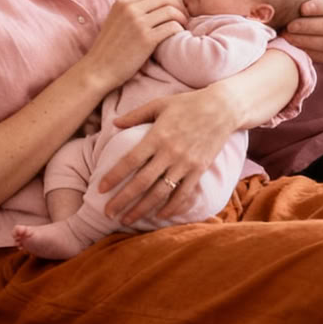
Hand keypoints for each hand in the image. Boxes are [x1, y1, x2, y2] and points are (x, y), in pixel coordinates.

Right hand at [82, 0, 186, 88]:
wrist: (98, 70)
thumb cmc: (109, 50)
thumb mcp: (116, 22)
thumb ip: (133, 12)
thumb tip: (160, 7)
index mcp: (123, 3)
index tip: (177, 9)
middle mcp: (130, 9)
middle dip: (179, 6)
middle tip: (185, 18)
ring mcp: (138, 23)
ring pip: (171, 11)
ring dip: (182, 18)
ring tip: (183, 28)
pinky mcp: (146, 39)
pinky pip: (171, 27)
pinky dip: (179, 30)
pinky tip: (178, 37)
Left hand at [98, 87, 236, 223]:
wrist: (223, 108)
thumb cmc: (188, 103)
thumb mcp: (160, 104)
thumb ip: (136, 115)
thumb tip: (114, 123)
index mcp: (157, 135)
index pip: (130, 160)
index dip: (114, 176)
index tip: (100, 189)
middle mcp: (170, 152)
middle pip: (142, 182)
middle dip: (122, 200)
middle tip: (107, 213)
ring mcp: (186, 164)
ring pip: (160, 193)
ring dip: (142, 209)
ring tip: (127, 220)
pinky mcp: (199, 170)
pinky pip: (183, 194)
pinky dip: (171, 208)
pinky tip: (158, 216)